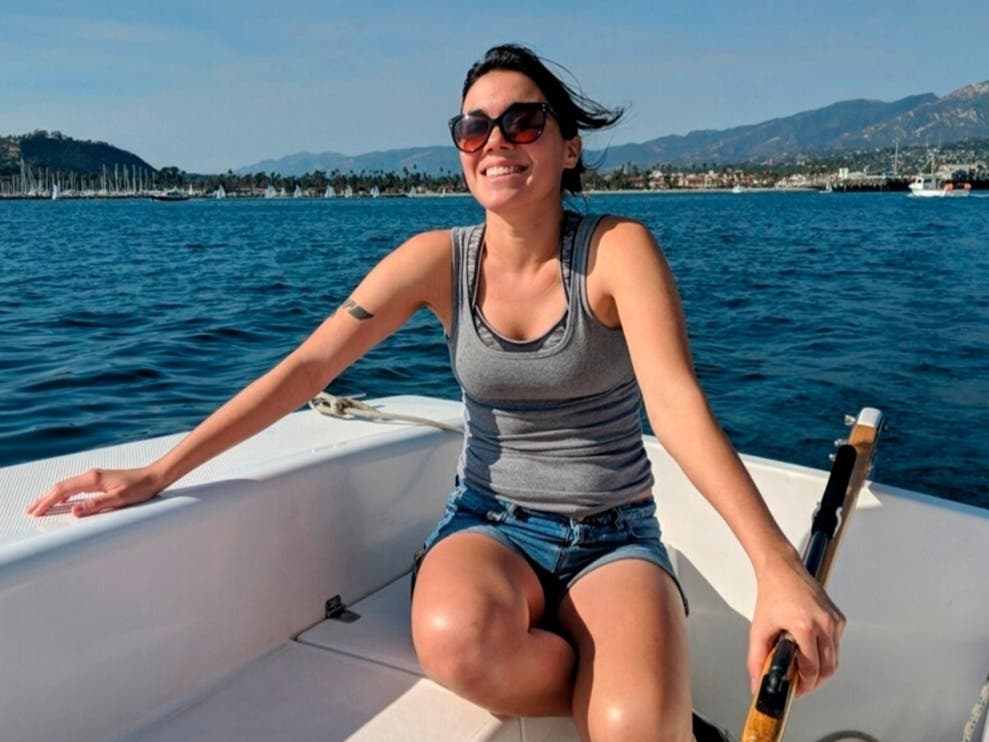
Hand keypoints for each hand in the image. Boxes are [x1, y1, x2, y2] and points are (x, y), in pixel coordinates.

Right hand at [26, 466, 162, 517]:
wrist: (153, 477)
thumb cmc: (140, 488)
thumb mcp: (119, 499)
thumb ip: (96, 505)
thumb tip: (74, 510)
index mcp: (93, 479)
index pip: (63, 490)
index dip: (48, 501)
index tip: (36, 512)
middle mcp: (91, 475)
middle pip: (61, 486)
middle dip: (44, 498)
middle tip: (30, 510)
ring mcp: (95, 477)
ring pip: (67, 486)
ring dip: (52, 496)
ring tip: (40, 505)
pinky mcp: (99, 480)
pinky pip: (75, 486)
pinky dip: (64, 494)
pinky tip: (63, 501)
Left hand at [747, 551, 845, 696]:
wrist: (782, 570)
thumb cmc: (771, 595)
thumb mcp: (758, 630)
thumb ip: (756, 660)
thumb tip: (757, 685)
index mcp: (804, 626)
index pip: (812, 670)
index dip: (804, 686)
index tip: (794, 690)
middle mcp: (824, 623)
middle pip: (828, 669)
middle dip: (814, 682)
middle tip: (799, 684)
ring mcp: (834, 621)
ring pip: (834, 660)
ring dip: (820, 669)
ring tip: (802, 669)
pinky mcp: (838, 619)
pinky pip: (835, 645)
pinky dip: (825, 654)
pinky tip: (809, 650)